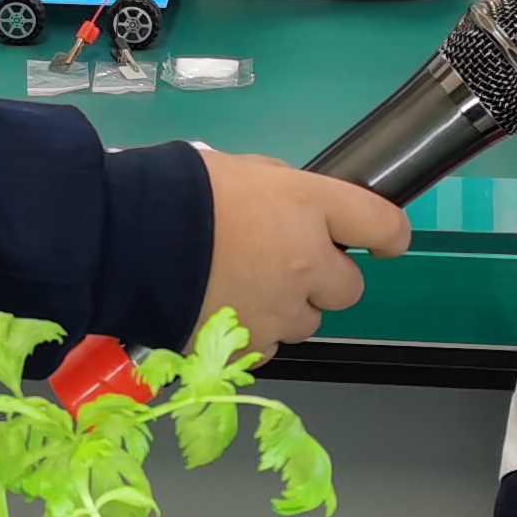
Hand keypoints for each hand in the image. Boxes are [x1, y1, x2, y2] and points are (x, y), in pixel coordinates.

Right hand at [194, 150, 408, 348]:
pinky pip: (268, 346)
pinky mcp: (248, 346)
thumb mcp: (243, 170)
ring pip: (308, 323)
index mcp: (309, 208)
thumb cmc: (182, 193)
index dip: (389, 236)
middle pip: (349, 289)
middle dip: (325, 280)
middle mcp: (306, 264)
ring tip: (242, 288)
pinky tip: (223, 309)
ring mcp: (279, 311)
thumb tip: (298, 212)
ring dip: (288, 309)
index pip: (383, 226)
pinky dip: (253, 333)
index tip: (383, 242)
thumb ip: (285, 193)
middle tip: (288, 266)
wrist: (127, 239)